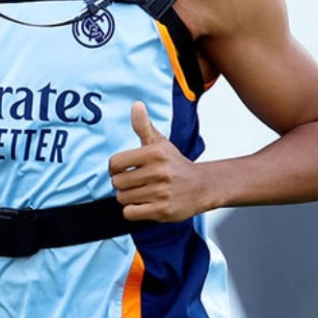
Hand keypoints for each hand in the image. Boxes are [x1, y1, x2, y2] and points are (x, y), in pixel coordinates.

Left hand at [109, 102, 206, 222]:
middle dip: (122, 184)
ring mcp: (161, 193)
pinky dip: (133, 210)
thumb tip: (136, 105)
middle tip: (136, 183)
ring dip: (128, 198)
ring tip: (143, 192)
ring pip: (122, 198)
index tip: (125, 169)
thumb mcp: (160, 143)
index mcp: (155, 153)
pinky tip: (145, 204)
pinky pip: (130, 213)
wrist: (202, 187)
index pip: (115, 163)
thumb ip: (144, 126)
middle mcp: (159, 172)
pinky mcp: (163, 211)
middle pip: (117, 182)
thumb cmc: (176, 164)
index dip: (115, 168)